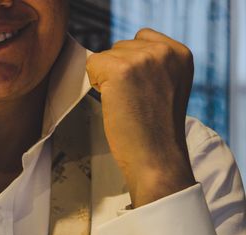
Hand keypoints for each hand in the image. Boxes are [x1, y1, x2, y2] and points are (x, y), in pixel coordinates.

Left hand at [86, 28, 196, 207]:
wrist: (156, 158)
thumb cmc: (156, 131)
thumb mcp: (167, 87)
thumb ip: (153, 66)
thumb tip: (120, 56)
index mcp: (180, 53)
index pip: (141, 39)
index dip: (131, 64)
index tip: (141, 90)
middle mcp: (164, 51)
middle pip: (119, 47)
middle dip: (118, 72)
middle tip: (133, 102)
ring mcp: (142, 59)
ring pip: (104, 56)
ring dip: (106, 79)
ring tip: (126, 104)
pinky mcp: (120, 70)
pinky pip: (92, 65)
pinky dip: (95, 83)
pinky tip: (113, 102)